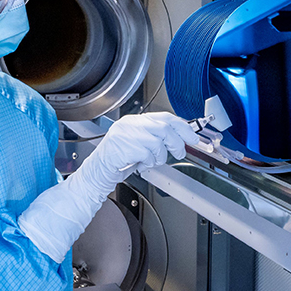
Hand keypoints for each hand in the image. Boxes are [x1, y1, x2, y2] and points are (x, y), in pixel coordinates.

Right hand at [79, 112, 193, 183]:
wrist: (98, 173)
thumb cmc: (119, 161)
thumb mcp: (140, 145)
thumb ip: (157, 138)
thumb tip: (181, 138)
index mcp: (135, 121)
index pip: (164, 117)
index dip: (182, 127)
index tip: (193, 136)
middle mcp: (130, 124)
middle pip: (164, 127)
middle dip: (177, 142)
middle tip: (179, 152)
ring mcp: (127, 135)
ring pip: (158, 142)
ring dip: (160, 156)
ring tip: (152, 161)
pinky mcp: (125, 147)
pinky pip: (147, 155)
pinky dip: (149, 162)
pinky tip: (140, 164)